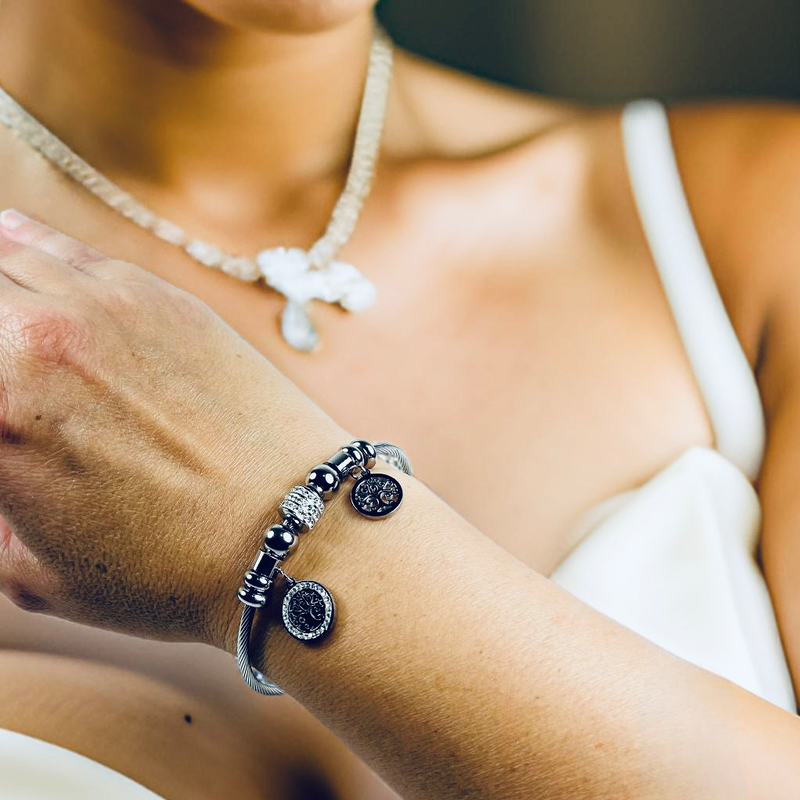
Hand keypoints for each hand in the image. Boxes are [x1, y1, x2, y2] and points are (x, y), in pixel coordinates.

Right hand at [0, 210, 344, 651]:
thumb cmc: (168, 571)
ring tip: (10, 320)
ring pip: (9, 255)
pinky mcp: (163, 296)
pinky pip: (76, 254)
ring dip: (1, 287)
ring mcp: (104, 306)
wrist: (287, 533)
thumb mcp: (31, 571)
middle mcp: (35, 340)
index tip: (1, 429)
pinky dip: (39, 256)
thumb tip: (4, 459)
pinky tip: (34, 273)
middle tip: (10, 387)